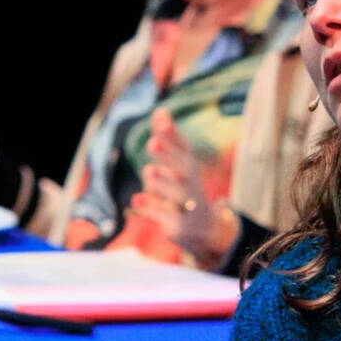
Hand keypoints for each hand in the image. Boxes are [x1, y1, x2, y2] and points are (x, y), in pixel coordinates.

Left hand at [131, 108, 239, 266]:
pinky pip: (163, 216)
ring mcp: (185, 206)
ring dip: (162, 183)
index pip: (183, 148)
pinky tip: (136, 200)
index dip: (172, 134)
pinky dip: (150, 209)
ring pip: (174, 194)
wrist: (204, 229)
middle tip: (152, 143)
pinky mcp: (176, 225)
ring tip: (149, 170)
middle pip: (182, 169)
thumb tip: (160, 110)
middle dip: (168, 156)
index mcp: (190, 168)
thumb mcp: (177, 165)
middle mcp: (190, 185)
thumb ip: (167, 139)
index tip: (160, 117)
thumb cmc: (184, 189)